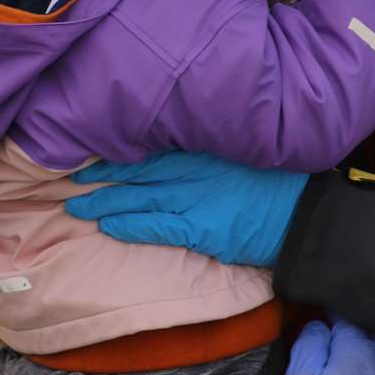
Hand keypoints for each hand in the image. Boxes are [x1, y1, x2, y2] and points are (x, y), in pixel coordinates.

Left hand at [65, 151, 308, 267]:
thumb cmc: (278, 182)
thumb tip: (178, 149)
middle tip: (68, 176)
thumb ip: (211, 149)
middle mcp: (195, 169)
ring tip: (76, 205)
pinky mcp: (201, 228)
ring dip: (104, 200)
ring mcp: (196, 198)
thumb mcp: (243, 152)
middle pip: (137, 169)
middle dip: (102, 174)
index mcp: (205, 148)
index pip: (152, 146)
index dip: (118, 150)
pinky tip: (106, 223)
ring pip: (138, 196)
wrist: (305, 213)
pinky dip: (128, 223)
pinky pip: (155, 225)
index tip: (90, 150)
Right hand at [283, 319, 374, 374]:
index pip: (344, 315)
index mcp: (357, 346)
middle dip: (349, 329)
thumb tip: (319, 325)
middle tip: (329, 335)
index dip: (328, 312)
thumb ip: (309, 343)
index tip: (316, 315)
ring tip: (342, 358)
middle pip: (366, 332)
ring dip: (362, 352)